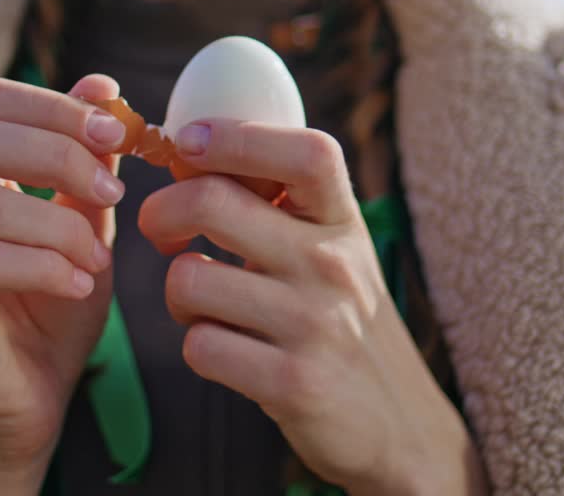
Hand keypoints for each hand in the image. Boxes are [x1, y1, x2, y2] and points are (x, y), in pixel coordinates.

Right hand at [0, 74, 126, 475]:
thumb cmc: (54, 308)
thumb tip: (103, 84)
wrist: (33, 402)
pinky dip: (46, 266)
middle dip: (57, 152)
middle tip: (114, 190)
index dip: (54, 106)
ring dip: (60, 225)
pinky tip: (80, 283)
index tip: (119, 133)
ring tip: (98, 259)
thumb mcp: (82, 222)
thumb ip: (85, 159)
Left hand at [138, 119, 485, 494]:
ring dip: (178, 296)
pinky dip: (198, 348)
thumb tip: (193, 152)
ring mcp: (314, 324)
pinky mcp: (293, 382)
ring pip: (188, 280)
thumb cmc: (345, 325)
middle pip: (211, 202)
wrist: (402, 428)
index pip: (303, 151)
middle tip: (161, 232)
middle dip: (161, 212)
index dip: (232, 134)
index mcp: (343, 221)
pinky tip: (226, 351)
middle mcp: (332, 264)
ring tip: (205, 308)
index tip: (188, 143)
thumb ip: (280, 207)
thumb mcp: (333, 252)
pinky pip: (199, 346)